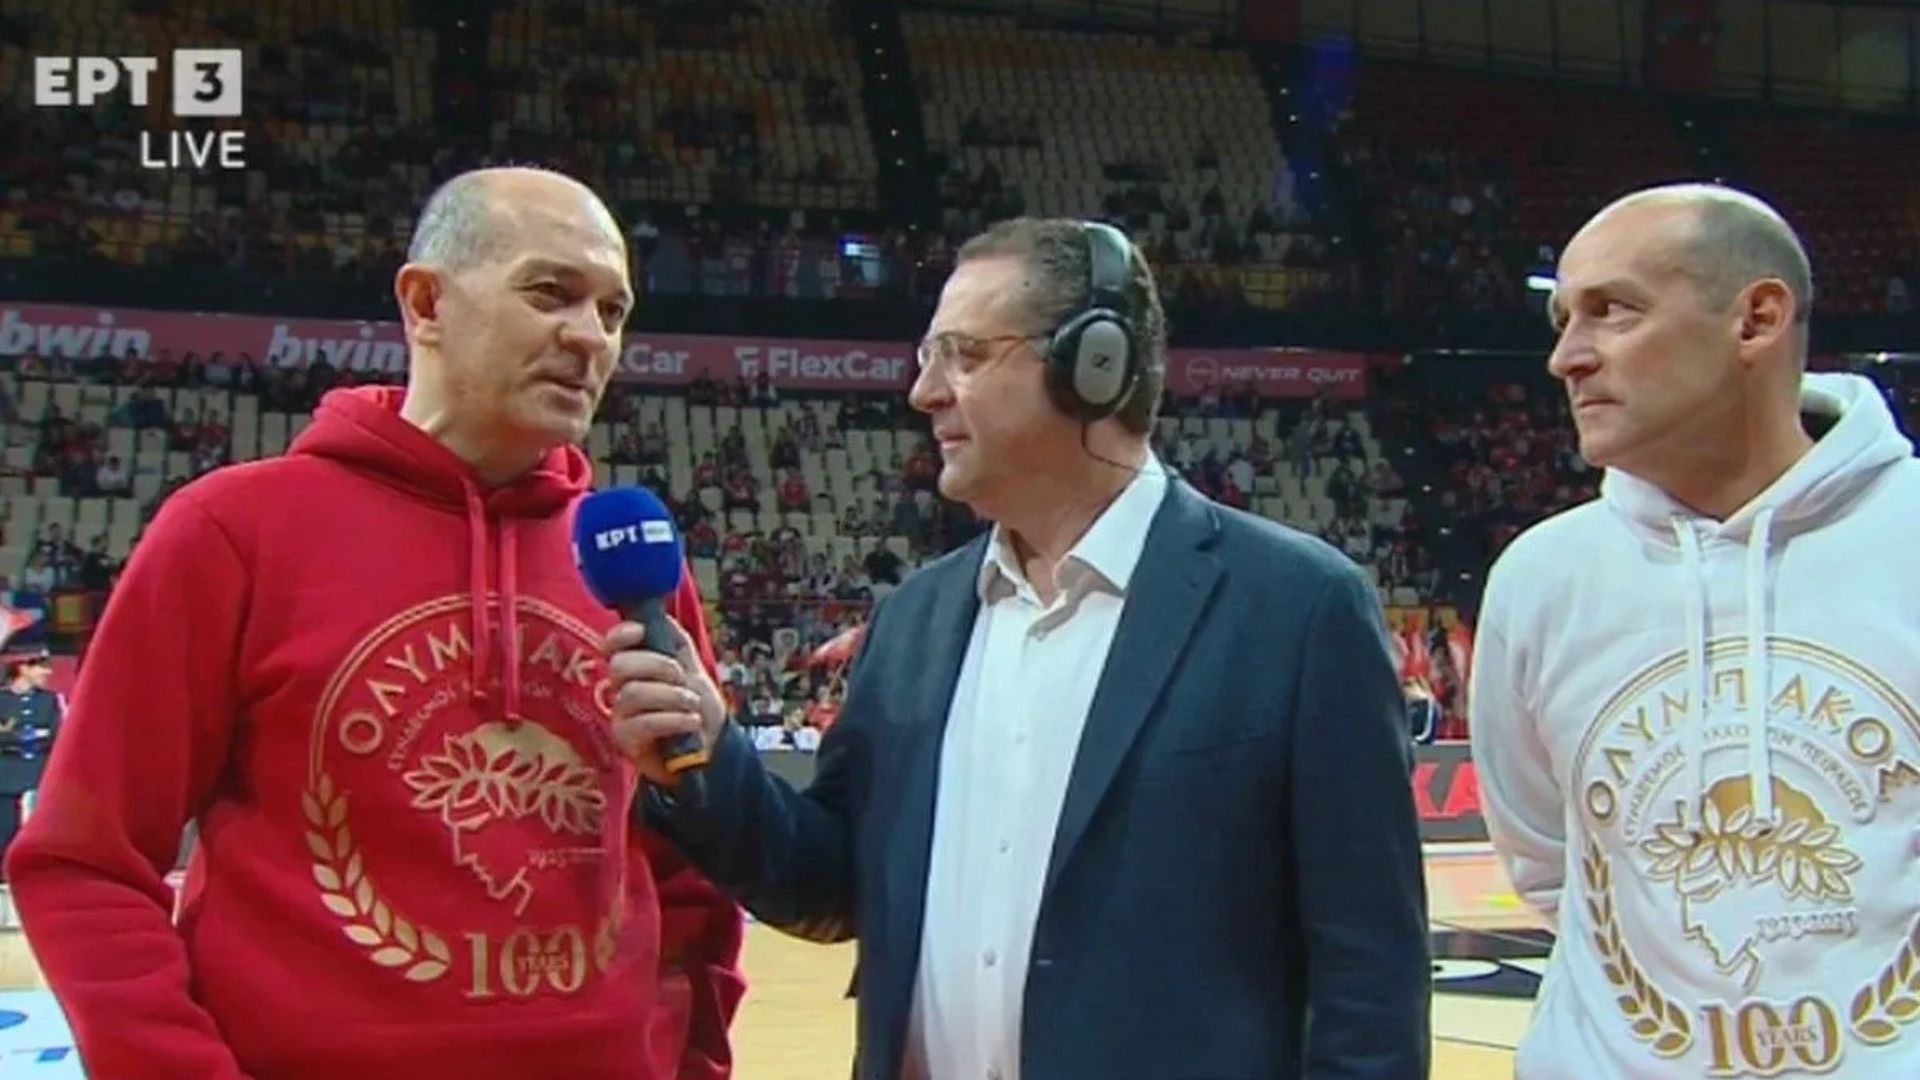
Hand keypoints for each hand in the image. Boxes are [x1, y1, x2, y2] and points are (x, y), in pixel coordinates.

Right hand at [604, 616, 728, 786]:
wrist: (713, 748)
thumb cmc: (698, 707)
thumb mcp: (693, 668)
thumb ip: (676, 642)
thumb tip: (661, 616)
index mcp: (635, 667)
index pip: (611, 645)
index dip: (620, 635)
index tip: (641, 632)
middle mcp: (621, 689)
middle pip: (619, 666)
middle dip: (656, 665)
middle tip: (681, 677)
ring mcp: (621, 715)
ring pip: (633, 693)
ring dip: (670, 696)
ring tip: (692, 704)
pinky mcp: (626, 741)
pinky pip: (642, 723)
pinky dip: (672, 719)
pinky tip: (691, 721)